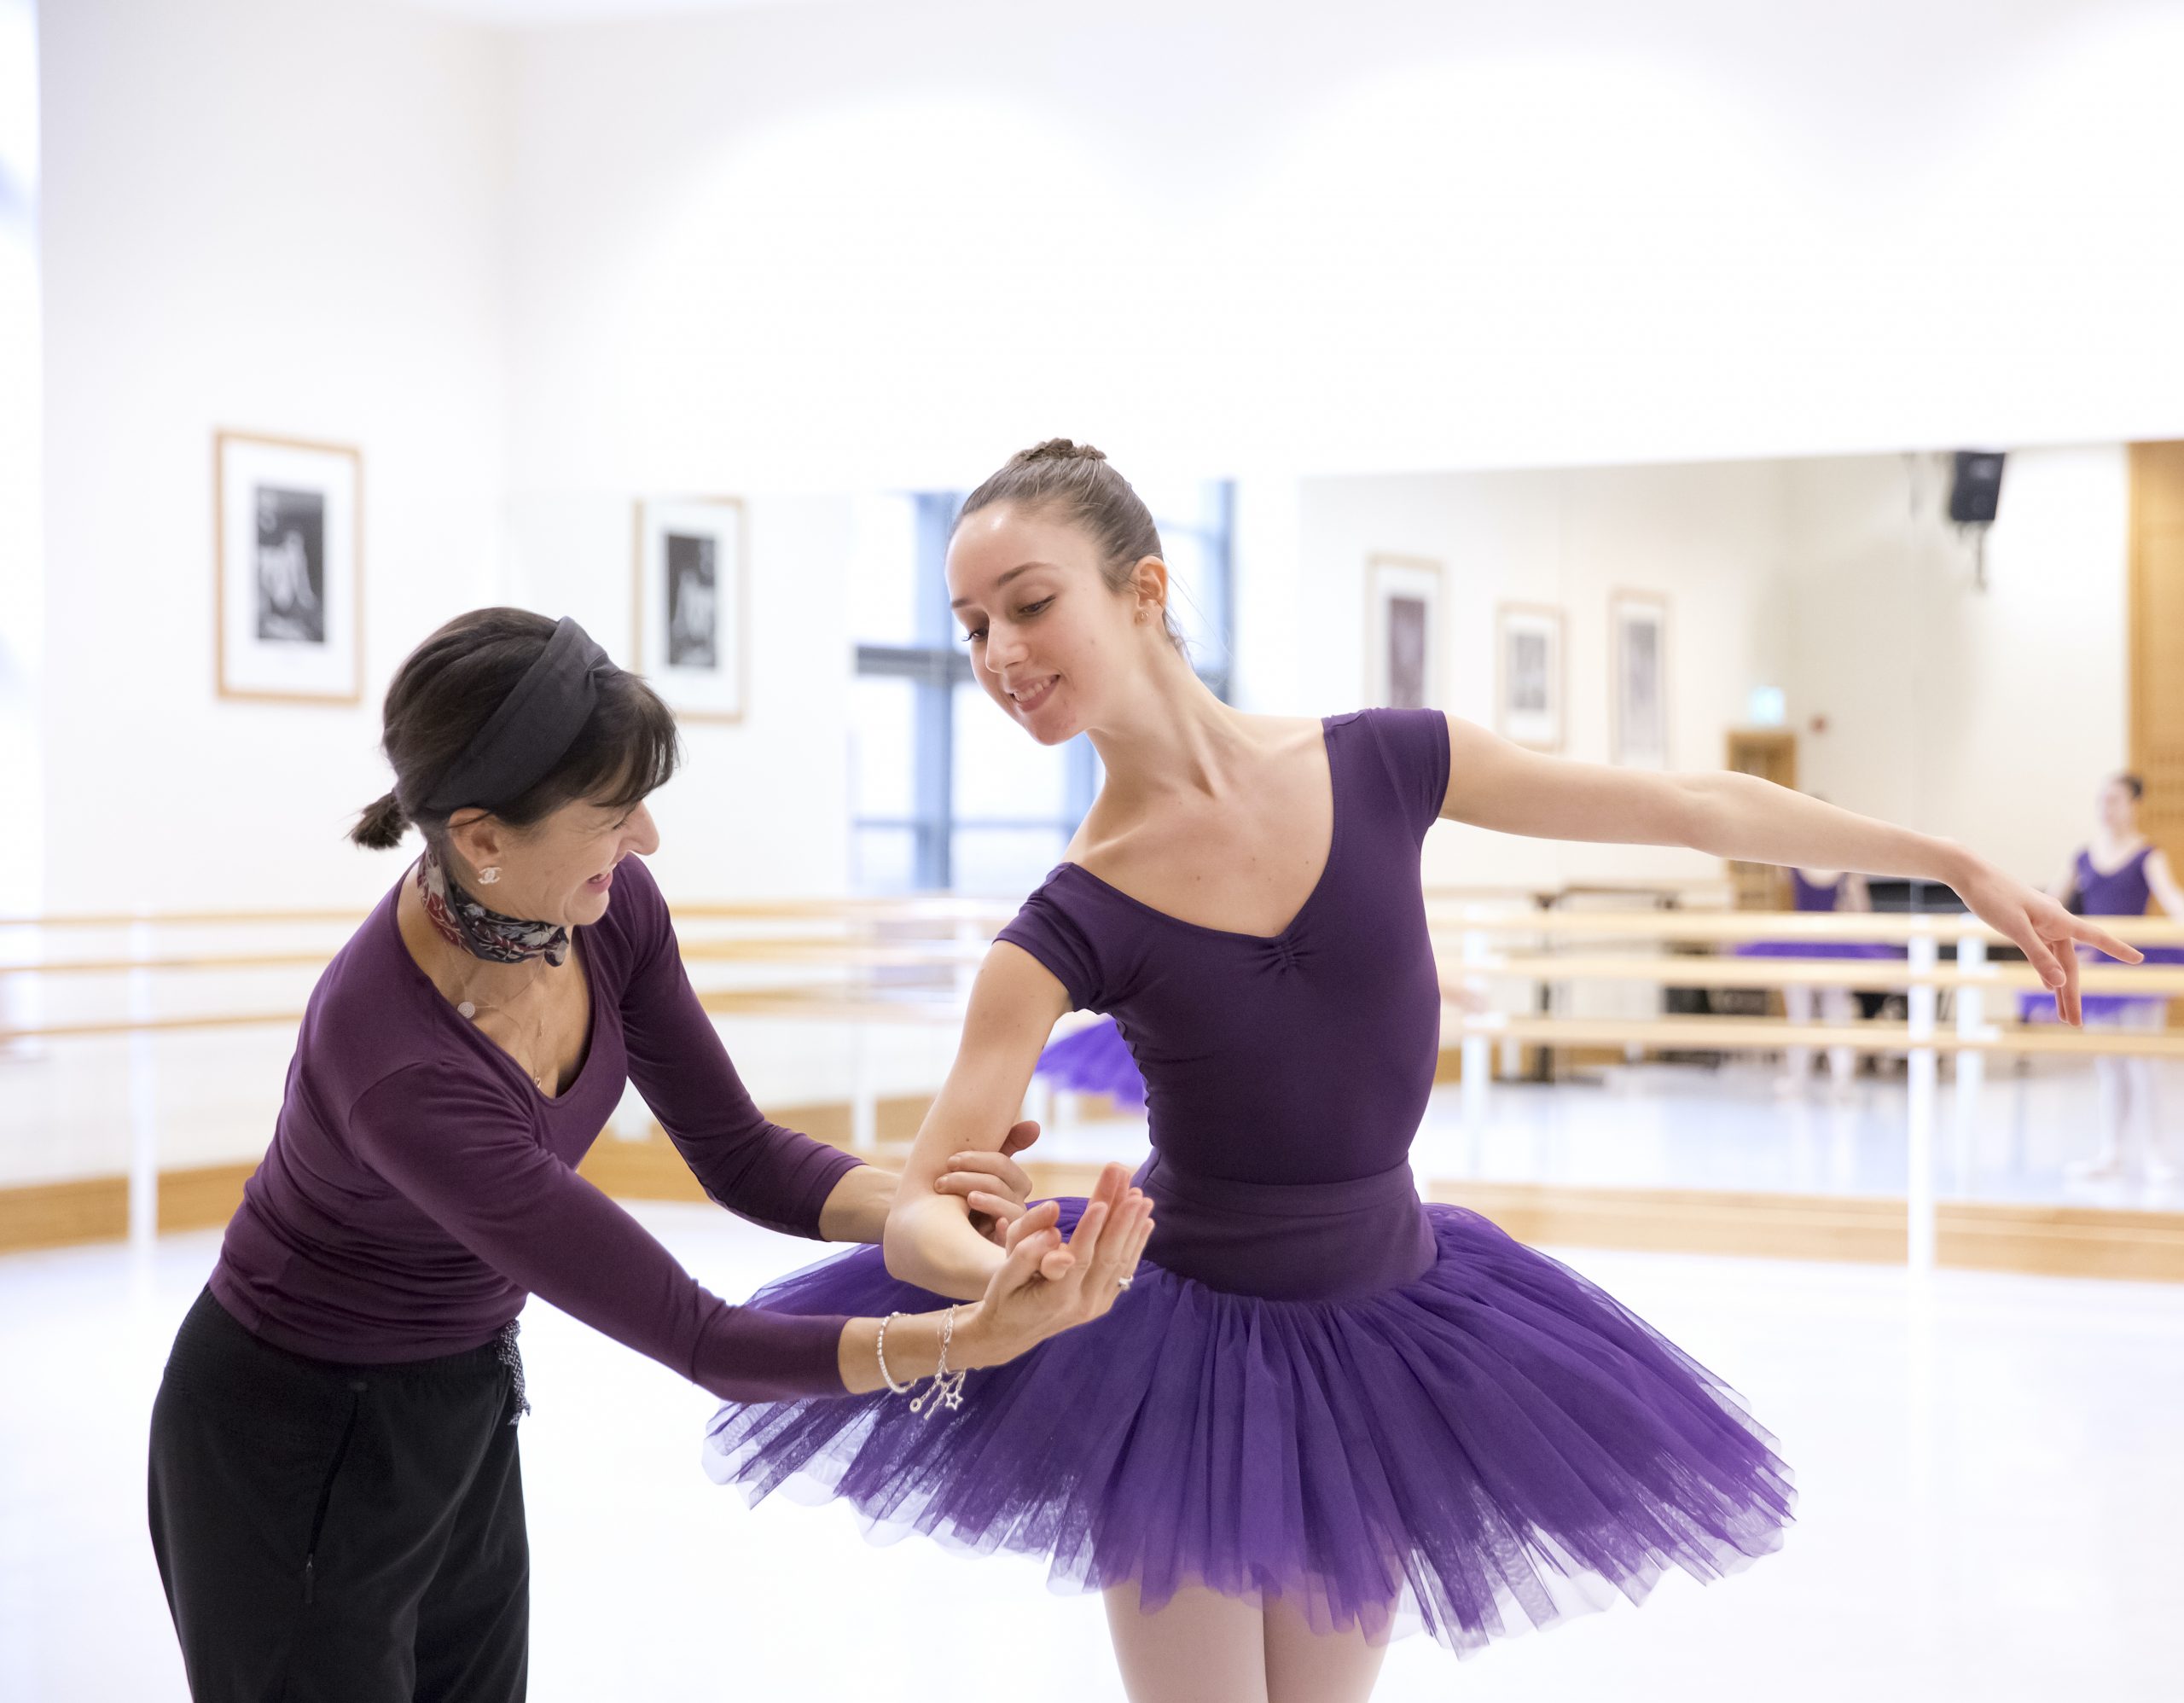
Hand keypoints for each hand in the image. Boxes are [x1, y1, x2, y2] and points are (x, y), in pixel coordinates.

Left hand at [935, 1119, 1042, 1246]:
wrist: (945, 1239)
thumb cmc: (963, 1200)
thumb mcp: (977, 1172)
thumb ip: (1004, 1146)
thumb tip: (1035, 1126)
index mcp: (1013, 1184)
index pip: (1003, 1165)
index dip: (978, 1160)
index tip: (950, 1161)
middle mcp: (1017, 1204)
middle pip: (1000, 1185)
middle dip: (968, 1179)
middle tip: (941, 1182)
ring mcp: (1015, 1228)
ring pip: (1006, 1209)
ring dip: (984, 1200)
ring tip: (960, 1198)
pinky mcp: (1007, 1249)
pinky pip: (1011, 1238)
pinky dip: (1004, 1230)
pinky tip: (994, 1225)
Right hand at [959, 1161, 1152, 1367]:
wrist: (1012, 1332)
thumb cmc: (1003, 1297)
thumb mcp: (1003, 1277)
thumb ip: (1026, 1255)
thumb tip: (1052, 1232)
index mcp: (1056, 1298)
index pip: (1079, 1259)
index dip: (1090, 1230)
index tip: (1101, 1202)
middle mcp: (1083, 1304)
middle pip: (1107, 1255)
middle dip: (1120, 1218)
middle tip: (1130, 1186)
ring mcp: (1097, 1304)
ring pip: (1120, 1261)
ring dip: (1132, 1226)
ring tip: (1141, 1196)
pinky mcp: (1104, 1300)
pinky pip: (1124, 1269)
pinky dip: (1136, 1243)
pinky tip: (1145, 1220)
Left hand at [1953, 857, 2143, 1026]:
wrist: (1970, 874)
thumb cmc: (1992, 897)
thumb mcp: (2015, 929)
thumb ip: (2038, 955)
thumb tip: (2060, 983)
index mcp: (2058, 918)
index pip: (2095, 937)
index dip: (2117, 949)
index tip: (2139, 959)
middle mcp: (2054, 921)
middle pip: (2070, 964)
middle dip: (2072, 995)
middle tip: (2074, 1024)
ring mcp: (2040, 924)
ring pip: (2056, 961)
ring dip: (2059, 988)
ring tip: (2062, 1016)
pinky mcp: (2026, 925)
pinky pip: (2043, 952)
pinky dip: (2047, 970)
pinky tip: (2050, 986)